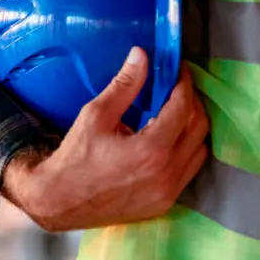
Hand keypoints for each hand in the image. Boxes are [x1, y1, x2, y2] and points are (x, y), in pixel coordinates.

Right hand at [1, 48, 208, 232]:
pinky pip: (189, 171)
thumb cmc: (75, 157)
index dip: (183, 83)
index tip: (178, 68)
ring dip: (192, 126)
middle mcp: (167, 173)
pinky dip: (186, 149)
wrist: (60, 202)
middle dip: (192, 101)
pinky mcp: (164, 204)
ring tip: (174, 110)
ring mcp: (169, 192)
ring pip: (199, 150)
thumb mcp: (96, 115)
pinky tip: (167, 139)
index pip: (183, 107)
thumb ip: (124, 85)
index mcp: (151, 149)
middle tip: (177, 86)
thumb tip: (141, 55)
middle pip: (199, 127)